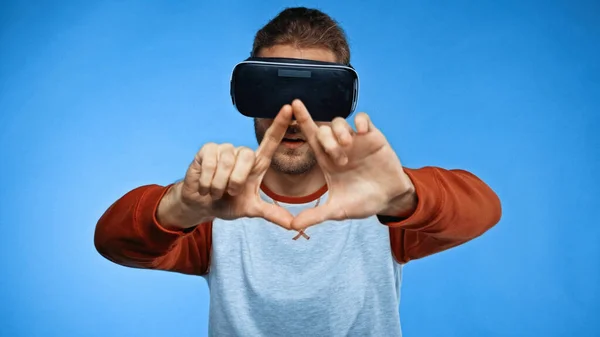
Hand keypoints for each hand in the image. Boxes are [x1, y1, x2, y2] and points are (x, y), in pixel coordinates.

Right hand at [158, 105, 294, 228]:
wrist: (202, 205)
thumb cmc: (228, 203)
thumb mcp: (251, 210)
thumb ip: (272, 214)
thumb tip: (294, 225)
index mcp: (256, 163)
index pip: (271, 140)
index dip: (280, 124)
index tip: (289, 107)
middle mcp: (242, 152)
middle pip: (247, 157)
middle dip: (236, 182)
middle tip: (229, 192)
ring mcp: (224, 149)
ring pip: (227, 162)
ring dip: (220, 184)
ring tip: (216, 190)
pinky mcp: (207, 150)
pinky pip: (210, 163)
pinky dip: (208, 180)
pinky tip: (205, 185)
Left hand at [290, 100, 415, 229]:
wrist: (389, 199)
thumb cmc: (362, 202)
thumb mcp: (338, 210)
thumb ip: (316, 216)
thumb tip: (291, 226)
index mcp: (327, 160)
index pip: (310, 138)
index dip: (302, 121)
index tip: (292, 106)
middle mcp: (339, 147)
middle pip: (323, 129)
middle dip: (326, 139)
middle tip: (340, 159)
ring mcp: (355, 141)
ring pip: (340, 122)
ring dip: (340, 132)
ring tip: (348, 147)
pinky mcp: (373, 137)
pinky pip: (363, 118)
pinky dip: (361, 121)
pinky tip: (363, 132)